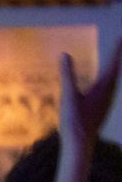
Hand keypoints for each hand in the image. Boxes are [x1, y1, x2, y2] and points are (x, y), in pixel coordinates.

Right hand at [59, 37, 121, 152]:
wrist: (80, 145)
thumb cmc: (75, 120)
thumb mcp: (69, 95)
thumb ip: (68, 74)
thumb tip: (65, 54)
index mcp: (104, 87)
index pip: (113, 64)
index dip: (116, 50)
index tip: (119, 37)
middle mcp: (109, 93)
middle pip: (116, 72)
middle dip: (117, 58)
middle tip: (118, 46)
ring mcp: (106, 102)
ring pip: (112, 82)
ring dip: (113, 70)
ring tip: (113, 62)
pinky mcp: (101, 109)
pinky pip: (107, 90)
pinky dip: (107, 81)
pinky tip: (101, 86)